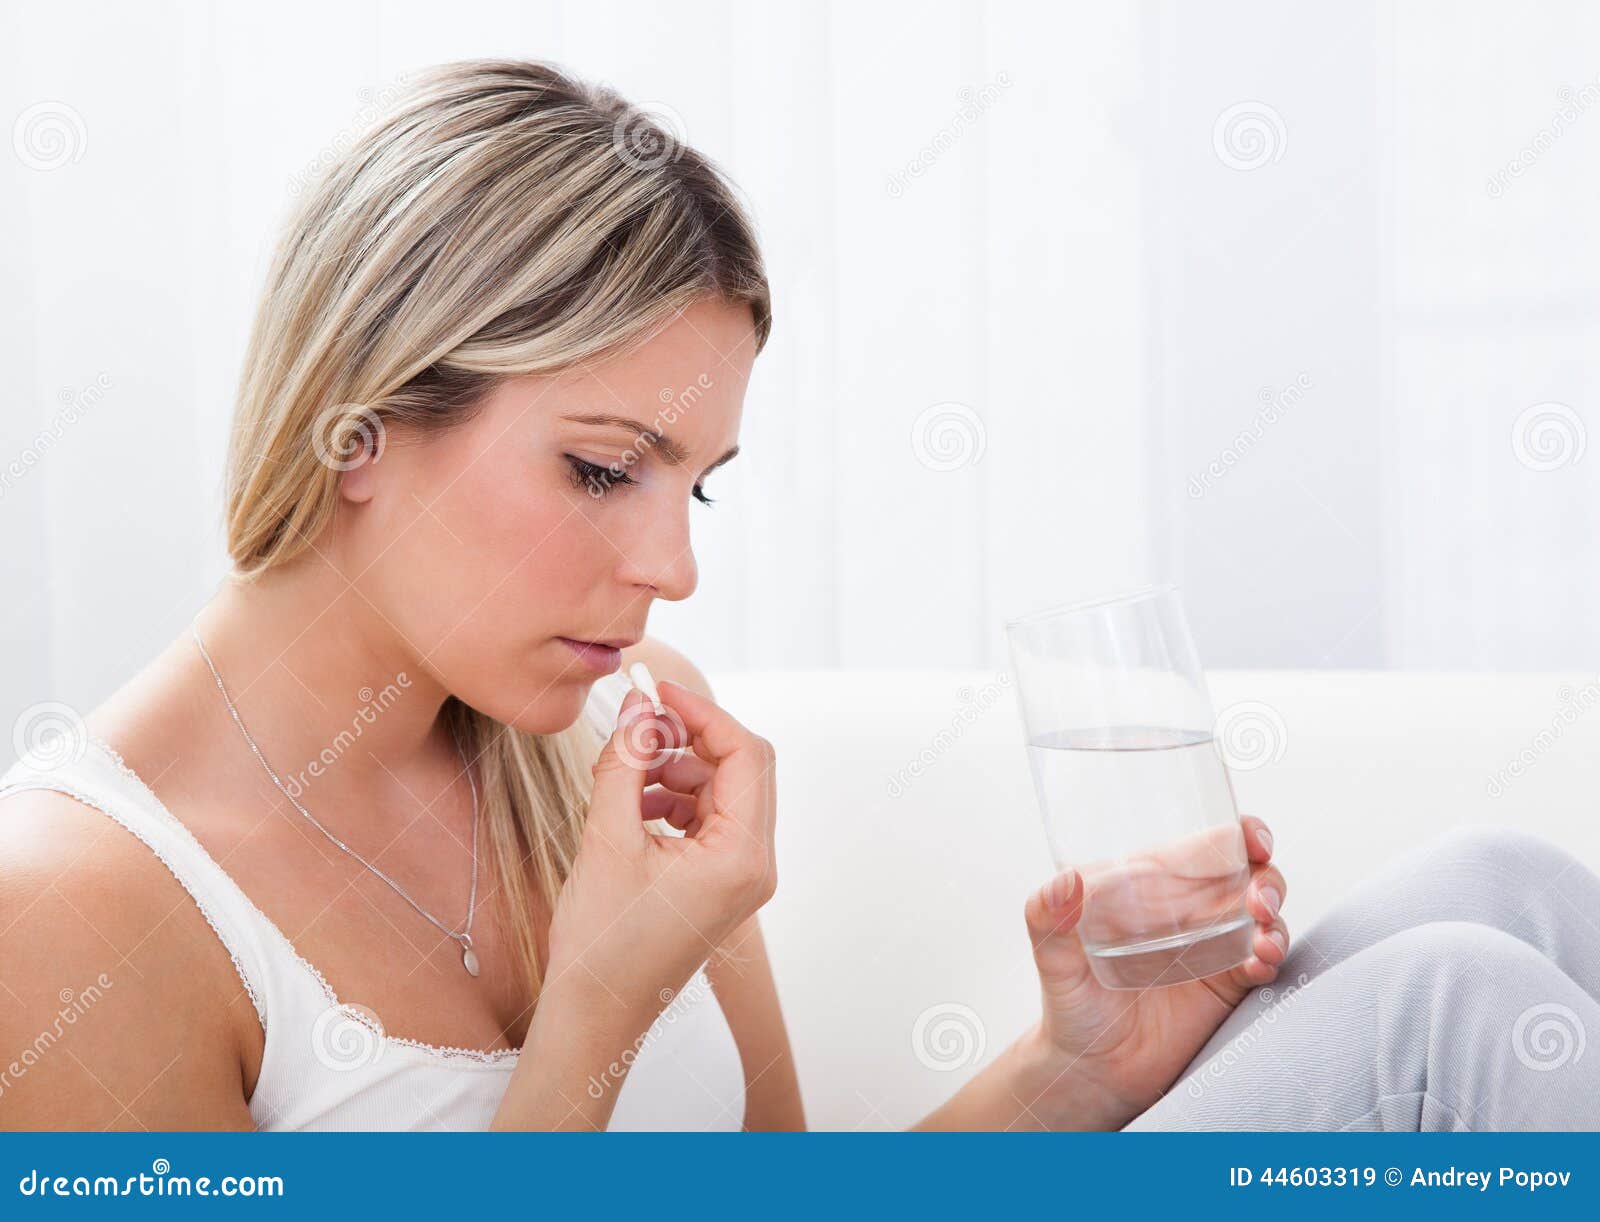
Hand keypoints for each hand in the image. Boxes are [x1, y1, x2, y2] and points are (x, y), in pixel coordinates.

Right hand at [542, 682, 777, 1026]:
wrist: (594, 1017)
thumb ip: (625, 762)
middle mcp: (755, 866)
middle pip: (742, 769)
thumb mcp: (607, 840)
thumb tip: (638, 705)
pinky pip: (709, 820)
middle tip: (639, 723)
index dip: (703, 713)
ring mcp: (740, 877)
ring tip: (626, 772)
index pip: (746, 755)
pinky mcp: (719, 884)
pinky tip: (633, 805)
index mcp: (743, 857)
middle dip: (691, 738)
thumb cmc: (601, 943)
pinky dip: (675, 800)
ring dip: (679, 768)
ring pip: (723, 792)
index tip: (658, 691)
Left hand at [1020, 815, 1287, 1128]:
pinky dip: (1270, 958)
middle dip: (1267, 879)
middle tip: (1259, 902)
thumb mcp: (1053, 959)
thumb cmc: (1070, 1003)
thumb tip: (1065, 880)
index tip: (1253, 840)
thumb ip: (1048, 920)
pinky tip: (1259, 965)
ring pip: (1263, 916)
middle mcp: (1188, 910)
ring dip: (1275, 920)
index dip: (1239, 833)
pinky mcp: (1226, 985)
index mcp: (1151, 886)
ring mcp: (1212, 946)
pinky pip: (1261, 961)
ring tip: (1263, 940)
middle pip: (1247, 875)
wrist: (1092, 1070)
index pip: (1204, 845)